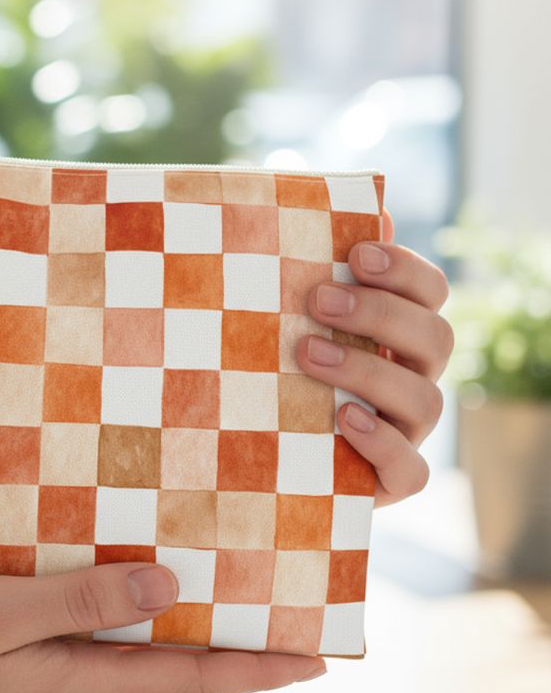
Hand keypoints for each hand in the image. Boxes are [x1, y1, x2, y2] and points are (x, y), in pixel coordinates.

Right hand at [0, 563, 324, 692]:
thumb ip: (80, 600)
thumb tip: (166, 585)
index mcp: (70, 688)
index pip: (187, 678)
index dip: (254, 666)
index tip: (315, 656)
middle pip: (172, 680)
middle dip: (234, 661)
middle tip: (285, 634)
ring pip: (138, 675)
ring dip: (188, 652)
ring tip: (227, 621)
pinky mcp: (16, 683)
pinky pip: (98, 664)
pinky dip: (136, 643)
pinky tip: (134, 617)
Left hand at [297, 210, 452, 506]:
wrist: (258, 455)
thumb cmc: (274, 369)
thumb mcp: (282, 321)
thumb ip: (306, 272)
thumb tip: (320, 212)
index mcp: (398, 334)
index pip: (430, 292)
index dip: (403, 270)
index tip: (356, 254)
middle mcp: (413, 378)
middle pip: (435, 338)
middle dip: (380, 314)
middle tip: (318, 299)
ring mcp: (406, 431)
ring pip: (425, 400)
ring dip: (368, 372)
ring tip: (308, 354)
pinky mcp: (388, 481)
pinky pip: (410, 470)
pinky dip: (383, 443)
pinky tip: (344, 420)